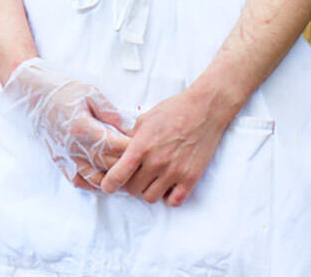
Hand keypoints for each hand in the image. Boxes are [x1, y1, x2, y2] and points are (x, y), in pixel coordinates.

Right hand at [0, 58, 132, 187]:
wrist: (36, 94)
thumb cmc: (64, 91)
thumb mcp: (91, 93)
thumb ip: (111, 112)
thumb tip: (130, 128)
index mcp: (82, 127)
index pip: (115, 146)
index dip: (132, 148)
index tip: (145, 146)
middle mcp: (74, 146)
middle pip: (108, 165)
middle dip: (128, 165)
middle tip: (142, 162)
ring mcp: (66, 155)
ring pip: (95, 178)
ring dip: (112, 178)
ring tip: (125, 173)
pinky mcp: (60, 160)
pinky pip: (78, 180)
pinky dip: (92, 185)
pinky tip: (103, 180)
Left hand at [99, 86, 229, 204]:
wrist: (203, 110)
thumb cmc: (172, 111)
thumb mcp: (144, 120)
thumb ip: (131, 138)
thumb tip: (121, 152)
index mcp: (141, 146)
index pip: (119, 175)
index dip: (109, 184)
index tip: (107, 186)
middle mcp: (156, 162)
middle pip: (133, 189)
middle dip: (130, 184)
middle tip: (135, 176)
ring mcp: (175, 172)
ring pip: (151, 197)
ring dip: (148, 190)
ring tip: (152, 179)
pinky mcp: (191, 178)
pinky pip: (174, 201)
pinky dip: (168, 197)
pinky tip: (168, 186)